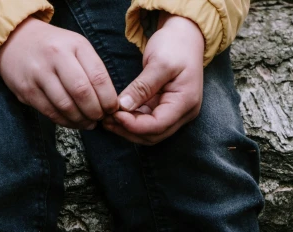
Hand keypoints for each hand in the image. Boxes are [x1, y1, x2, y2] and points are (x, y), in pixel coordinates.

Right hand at [0, 17, 117, 129]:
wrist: (15, 40)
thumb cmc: (54, 48)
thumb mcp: (77, 48)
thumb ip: (93, 71)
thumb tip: (110, 104)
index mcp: (75, 45)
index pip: (99, 77)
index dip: (108, 100)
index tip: (111, 110)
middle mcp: (56, 56)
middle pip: (82, 93)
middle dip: (95, 112)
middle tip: (99, 118)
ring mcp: (38, 73)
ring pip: (66, 106)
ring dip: (81, 120)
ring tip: (88, 123)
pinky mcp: (26, 89)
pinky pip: (51, 113)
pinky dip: (66, 122)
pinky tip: (73, 122)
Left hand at [102, 12, 203, 144]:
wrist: (186, 36)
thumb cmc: (175, 45)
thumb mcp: (159, 62)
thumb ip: (142, 87)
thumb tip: (123, 107)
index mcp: (185, 102)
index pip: (158, 125)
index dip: (135, 125)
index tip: (114, 115)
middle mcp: (183, 113)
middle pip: (154, 135)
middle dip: (129, 130)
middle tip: (105, 120)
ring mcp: (176, 114)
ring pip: (150, 132)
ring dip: (128, 129)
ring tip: (107, 119)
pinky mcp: (166, 110)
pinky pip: (148, 123)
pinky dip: (132, 121)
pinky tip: (117, 114)